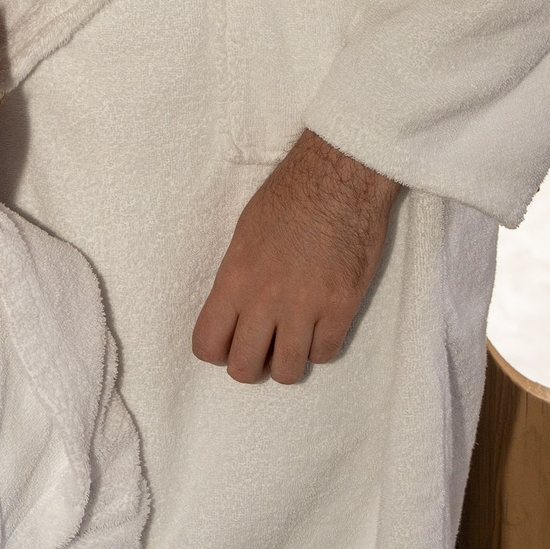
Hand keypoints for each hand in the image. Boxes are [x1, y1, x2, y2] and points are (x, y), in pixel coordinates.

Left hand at [191, 129, 396, 385]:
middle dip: (250, 365)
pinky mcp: (342, 308)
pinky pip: (325, 354)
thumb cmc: (290, 196)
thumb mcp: (245, 233)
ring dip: (288, 361)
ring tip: (294, 341)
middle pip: (243, 368)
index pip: (207, 344)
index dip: (216, 351)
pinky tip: (321, 327)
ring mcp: (305, 307)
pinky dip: (321, 347)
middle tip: (262, 349)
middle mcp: (265, 299)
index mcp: (234, 278)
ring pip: (287, 371)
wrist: (340, 177)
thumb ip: (237, 278)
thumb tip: (236, 309)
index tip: (228, 343)